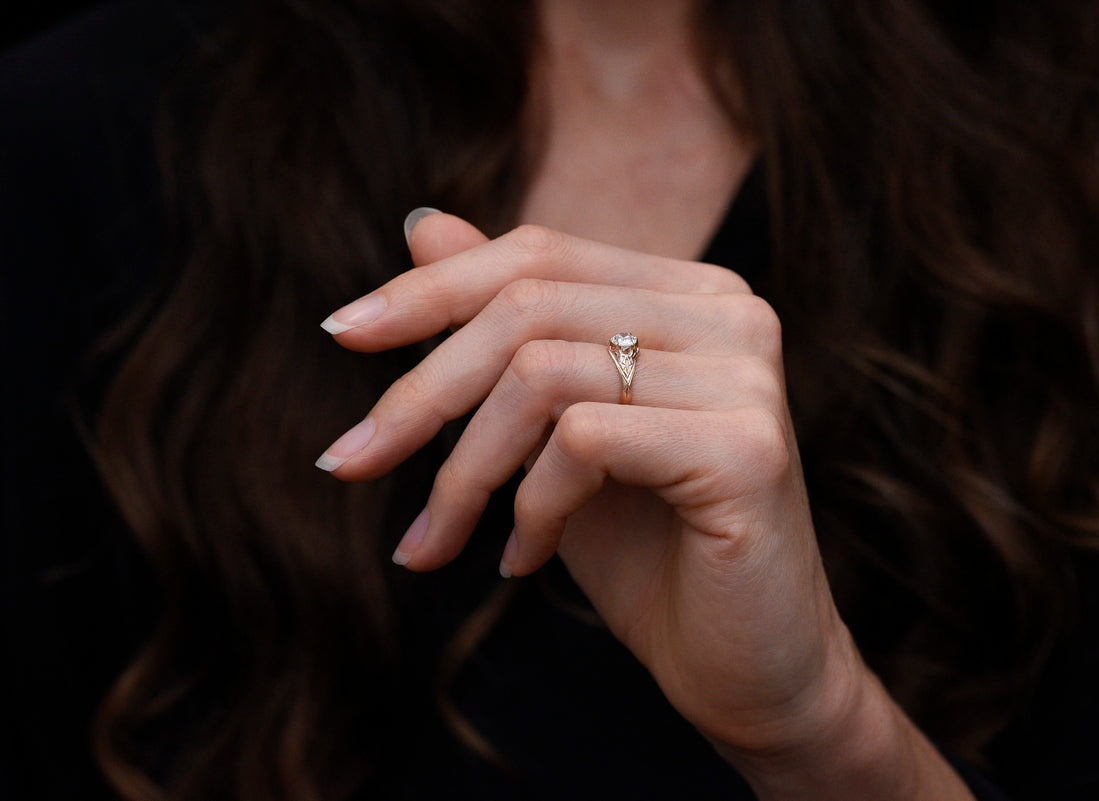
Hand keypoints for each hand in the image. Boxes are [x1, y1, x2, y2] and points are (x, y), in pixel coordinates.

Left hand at [318, 212, 973, 799]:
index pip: (540, 253)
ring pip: (542, 374)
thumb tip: (422, 224)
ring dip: (463, 470)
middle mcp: (730, 314)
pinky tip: (524, 560)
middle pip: (528, 306)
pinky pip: (583, 442)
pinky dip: (530, 507)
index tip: (340, 333)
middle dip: (420, 392)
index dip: (432, 288)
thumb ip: (503, 329)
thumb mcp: (553, 432)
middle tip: (348, 463)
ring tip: (437, 542)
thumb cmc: (649, 551)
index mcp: (690, 294)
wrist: (746, 670)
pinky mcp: (746, 447)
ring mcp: (745, 375)